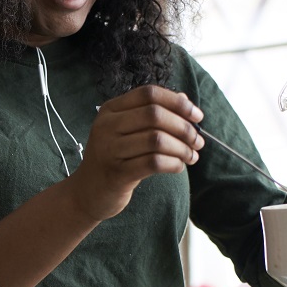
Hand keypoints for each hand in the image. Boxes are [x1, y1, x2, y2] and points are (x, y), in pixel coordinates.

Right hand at [64, 84, 203, 220]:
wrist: (88, 192)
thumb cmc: (114, 159)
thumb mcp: (126, 131)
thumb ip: (151, 114)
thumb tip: (184, 100)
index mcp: (110, 110)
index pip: (149, 94)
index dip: (177, 102)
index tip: (197, 116)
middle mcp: (106, 126)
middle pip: (155, 115)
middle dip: (184, 127)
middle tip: (198, 141)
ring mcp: (109, 149)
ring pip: (157, 139)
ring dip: (182, 148)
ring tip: (192, 156)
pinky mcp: (117, 173)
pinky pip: (153, 162)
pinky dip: (173, 163)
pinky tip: (179, 166)